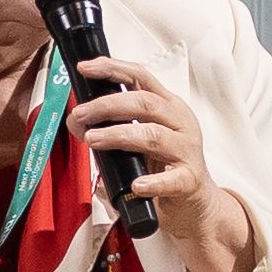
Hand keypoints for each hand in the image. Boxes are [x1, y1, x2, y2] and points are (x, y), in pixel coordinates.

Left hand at [65, 60, 255, 271]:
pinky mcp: (190, 180)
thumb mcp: (137, 141)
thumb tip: (76, 121)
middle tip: (80, 114)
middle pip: (144, 103)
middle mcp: (180, 122)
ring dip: (118, 135)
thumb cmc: (163, 167)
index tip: (85, 68)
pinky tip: (136, 184)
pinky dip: (152, 182)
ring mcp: (187, 151)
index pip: (140, 77)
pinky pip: (171, 179)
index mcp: (167, 106)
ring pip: (152, 135)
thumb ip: (111, 127)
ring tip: (93, 140)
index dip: (112, 69)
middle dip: (107, 105)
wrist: (194, 203)